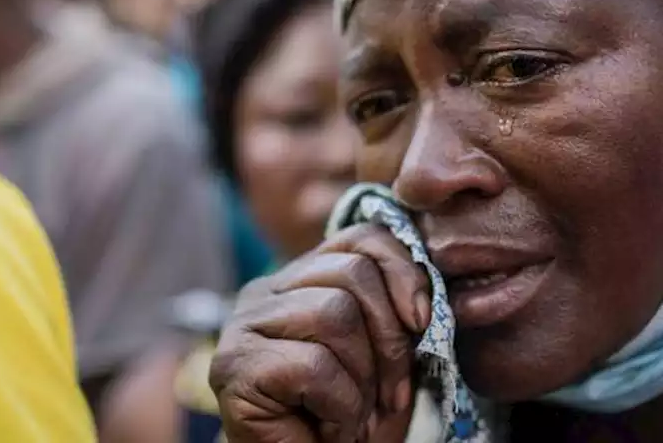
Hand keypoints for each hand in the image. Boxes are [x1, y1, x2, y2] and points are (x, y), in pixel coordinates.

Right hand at [210, 225, 431, 442]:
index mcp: (301, 279)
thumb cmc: (346, 418)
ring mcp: (243, 326)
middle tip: (392, 394)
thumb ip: (395, 311)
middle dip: (389, 339)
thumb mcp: (383, 355)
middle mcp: (265, 292)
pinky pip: (314, 366)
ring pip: (333, 314)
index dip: (403, 271)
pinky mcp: (235, 366)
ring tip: (354, 415)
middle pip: (352, 273)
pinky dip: (340, 407)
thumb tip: (427, 294)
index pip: (361, 238)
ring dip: (362, 379)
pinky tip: (330, 429)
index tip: (424, 321)